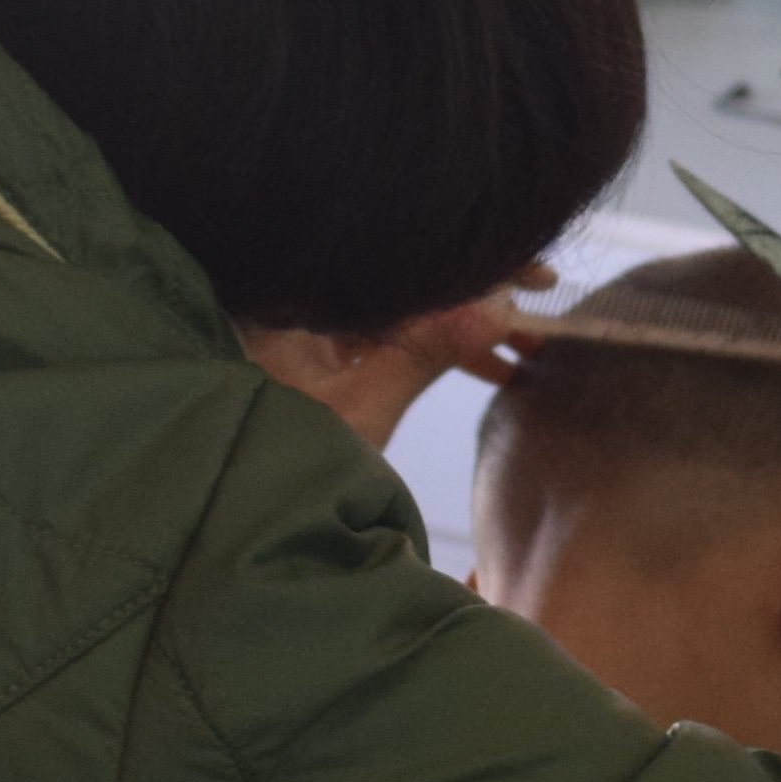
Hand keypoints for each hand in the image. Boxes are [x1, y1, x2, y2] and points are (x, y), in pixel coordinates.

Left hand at [240, 276, 546, 450]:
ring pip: (402, 308)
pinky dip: (437, 348)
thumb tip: (490, 310)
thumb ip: (422, 356)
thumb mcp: (361, 414)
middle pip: (403, 278)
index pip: (397, 263)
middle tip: (542, 290)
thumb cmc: (280, 467)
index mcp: (294, 302)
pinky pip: (389, 336)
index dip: (467, 264)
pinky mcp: (320, 357)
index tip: (526, 270)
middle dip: (475, 288)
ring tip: (528, 341)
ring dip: (465, 322)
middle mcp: (297, 302)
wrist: (238, 518)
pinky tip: (494, 367)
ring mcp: (308, 328)